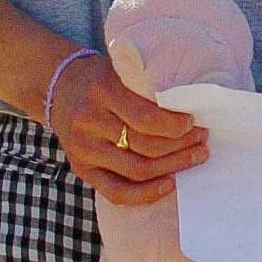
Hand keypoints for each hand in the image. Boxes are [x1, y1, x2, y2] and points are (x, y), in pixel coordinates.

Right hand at [46, 52, 206, 205]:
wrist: (58, 86)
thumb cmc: (101, 76)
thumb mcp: (121, 68)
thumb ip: (148, 83)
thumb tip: (193, 100)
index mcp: (102, 91)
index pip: (145, 118)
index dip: (175, 125)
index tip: (194, 121)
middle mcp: (89, 122)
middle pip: (144, 146)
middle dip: (181, 146)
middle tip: (203, 139)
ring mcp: (83, 149)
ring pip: (136, 169)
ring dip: (173, 166)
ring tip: (195, 156)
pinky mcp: (81, 169)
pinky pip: (115, 192)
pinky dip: (145, 193)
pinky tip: (169, 184)